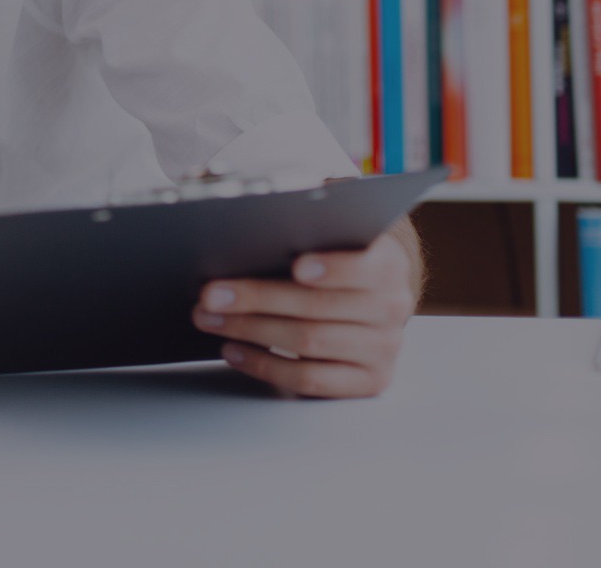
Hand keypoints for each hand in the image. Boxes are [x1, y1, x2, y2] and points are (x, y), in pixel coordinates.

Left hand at [193, 228, 417, 398]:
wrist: (368, 299)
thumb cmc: (332, 260)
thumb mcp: (329, 238)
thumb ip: (298, 230)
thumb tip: (234, 218)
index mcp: (387, 264)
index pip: (362, 267)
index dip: (332, 268)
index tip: (296, 266)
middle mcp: (392, 307)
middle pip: (319, 307)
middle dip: (257, 298)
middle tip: (210, 294)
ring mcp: (383, 348)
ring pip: (308, 341)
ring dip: (249, 330)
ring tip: (208, 318)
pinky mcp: (368, 381)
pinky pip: (310, 378)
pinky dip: (265, 364)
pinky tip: (232, 350)